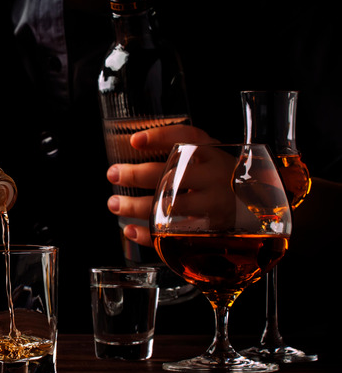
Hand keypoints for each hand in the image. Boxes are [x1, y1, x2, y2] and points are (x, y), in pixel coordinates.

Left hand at [106, 124, 215, 245]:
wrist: (259, 209)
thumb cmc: (224, 179)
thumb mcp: (210, 156)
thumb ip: (182, 149)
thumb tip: (134, 143)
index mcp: (214, 154)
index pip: (188, 138)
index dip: (160, 137)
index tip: (134, 141)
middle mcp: (216, 177)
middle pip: (172, 174)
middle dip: (136, 175)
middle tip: (113, 174)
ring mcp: (215, 205)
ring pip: (170, 206)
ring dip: (135, 206)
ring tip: (114, 204)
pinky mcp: (211, 231)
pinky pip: (175, 235)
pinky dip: (149, 235)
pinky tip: (130, 229)